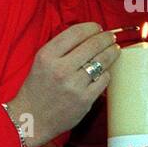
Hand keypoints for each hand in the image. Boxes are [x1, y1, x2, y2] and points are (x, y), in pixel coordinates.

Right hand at [5, 22, 120, 146]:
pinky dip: (106, 73)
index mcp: (47, 56)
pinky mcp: (85, 99)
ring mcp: (74, 85)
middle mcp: (60, 69)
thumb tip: (88, 35)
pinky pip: (104, 80)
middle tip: (111, 37)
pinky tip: (105, 71)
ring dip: (112, 52)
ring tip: (115, 49)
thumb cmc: (37, 89)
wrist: (32, 119)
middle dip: (106, 38)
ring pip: (102, 61)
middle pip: (92, 45)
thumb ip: (61, 48)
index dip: (91, 27)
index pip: (75, 33)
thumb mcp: (41, 62)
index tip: (98, 28)